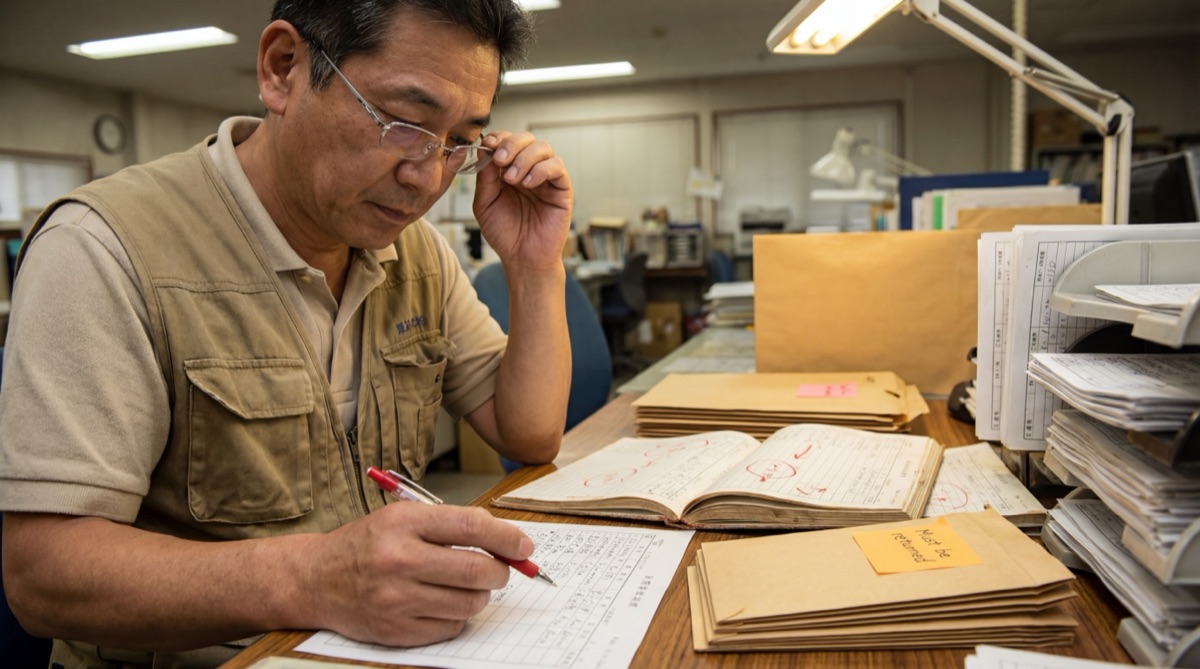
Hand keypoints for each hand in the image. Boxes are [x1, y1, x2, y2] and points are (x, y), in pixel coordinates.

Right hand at [302, 503, 533, 645]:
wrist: (317, 579)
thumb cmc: (368, 544)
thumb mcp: (403, 518)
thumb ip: (452, 525)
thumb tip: (507, 542)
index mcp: (403, 523)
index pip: (472, 527)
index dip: (507, 537)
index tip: (525, 546)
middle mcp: (399, 560)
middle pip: (477, 569)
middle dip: (501, 571)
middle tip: (501, 569)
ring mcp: (396, 599)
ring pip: (470, 602)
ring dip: (481, 594)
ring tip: (467, 584)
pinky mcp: (396, 630)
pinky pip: (452, 626)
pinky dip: (458, 615)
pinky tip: (442, 602)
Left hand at [473, 131, 572, 271]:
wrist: (523, 258)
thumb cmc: (505, 233)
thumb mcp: (485, 204)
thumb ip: (484, 178)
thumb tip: (485, 151)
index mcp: (509, 169)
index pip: (507, 141)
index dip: (499, 138)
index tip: (488, 144)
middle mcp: (529, 169)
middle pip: (526, 138)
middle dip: (511, 144)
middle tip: (500, 160)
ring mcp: (546, 178)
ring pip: (543, 148)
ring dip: (525, 158)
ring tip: (512, 179)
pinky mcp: (562, 189)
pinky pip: (557, 167)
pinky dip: (541, 170)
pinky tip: (528, 184)